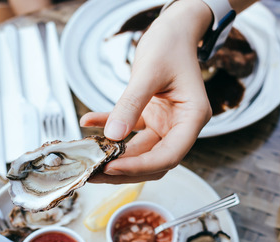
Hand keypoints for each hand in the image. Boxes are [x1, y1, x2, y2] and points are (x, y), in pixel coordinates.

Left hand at [82, 0, 213, 183]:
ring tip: (87, 158)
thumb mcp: (149, 72)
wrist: (172, 29)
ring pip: (139, 152)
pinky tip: (88, 122)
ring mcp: (165, 123)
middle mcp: (180, 126)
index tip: (113, 168)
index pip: (170, 155)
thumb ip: (131, 104)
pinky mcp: (151, 116)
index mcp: (192, 118)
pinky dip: (108, 128)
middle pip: (154, 161)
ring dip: (114, 156)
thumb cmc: (171, 44)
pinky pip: (127, 129)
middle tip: (94, 173)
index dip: (141, 166)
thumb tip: (113, 134)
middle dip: (124, 170)